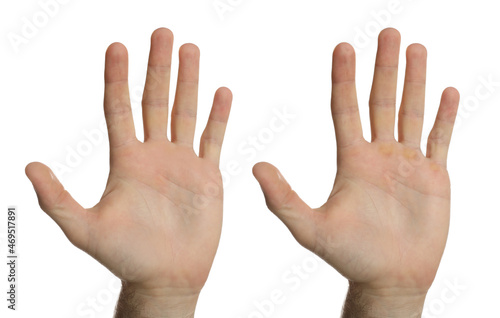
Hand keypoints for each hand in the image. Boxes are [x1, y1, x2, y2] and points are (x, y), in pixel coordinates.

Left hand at [26, 28, 231, 316]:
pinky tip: (222, 92)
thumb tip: (30, 166)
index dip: (117, 78)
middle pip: (155, 101)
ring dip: (189, 81)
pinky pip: (213, 139)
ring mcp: (182, 163)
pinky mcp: (207, 176)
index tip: (118, 46)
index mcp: (126, 161)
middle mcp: (153, 154)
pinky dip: (219, 116)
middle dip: (158, 67)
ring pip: (186, 113)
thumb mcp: (84, 230)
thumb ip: (57, 200)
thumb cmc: (125, 257)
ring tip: (190, 50)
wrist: (166, 277)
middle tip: (162, 33)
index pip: (119, 109)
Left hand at [253, 28, 458, 316]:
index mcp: (351, 160)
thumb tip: (255, 166)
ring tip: (415, 48)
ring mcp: (407, 163)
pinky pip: (440, 139)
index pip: (345, 108)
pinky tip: (447, 92)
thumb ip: (282, 198)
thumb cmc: (350, 256)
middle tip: (387, 33)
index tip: (343, 47)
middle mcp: (378, 154)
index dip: (344, 78)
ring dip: (415, 81)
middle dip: (383, 66)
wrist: (388, 278)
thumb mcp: (310, 228)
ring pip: (411, 112)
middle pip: (381, 101)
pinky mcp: (434, 177)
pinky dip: (444, 117)